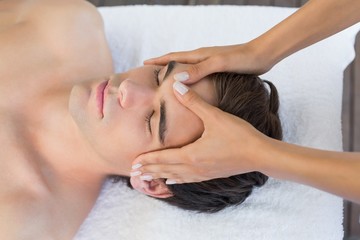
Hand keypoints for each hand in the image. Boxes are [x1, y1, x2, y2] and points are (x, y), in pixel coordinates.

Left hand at [131, 81, 268, 183]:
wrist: (259, 154)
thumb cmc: (238, 135)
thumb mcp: (214, 116)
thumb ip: (193, 101)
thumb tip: (176, 85)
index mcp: (191, 154)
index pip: (163, 158)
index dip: (147, 160)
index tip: (133, 163)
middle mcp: (194, 167)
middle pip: (166, 169)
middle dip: (149, 170)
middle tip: (133, 173)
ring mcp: (203, 173)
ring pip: (175, 177)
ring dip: (159, 176)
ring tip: (146, 179)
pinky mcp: (211, 174)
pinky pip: (188, 180)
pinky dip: (176, 181)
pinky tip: (172, 182)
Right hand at [144, 43, 272, 83]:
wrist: (261, 56)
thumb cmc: (241, 59)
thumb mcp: (218, 64)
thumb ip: (199, 70)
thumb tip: (176, 77)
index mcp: (199, 55)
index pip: (173, 57)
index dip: (158, 60)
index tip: (144, 64)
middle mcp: (202, 57)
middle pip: (177, 61)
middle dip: (163, 65)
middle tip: (151, 74)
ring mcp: (210, 63)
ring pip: (187, 67)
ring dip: (175, 72)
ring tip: (166, 81)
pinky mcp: (218, 69)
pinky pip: (198, 73)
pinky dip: (189, 78)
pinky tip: (191, 86)